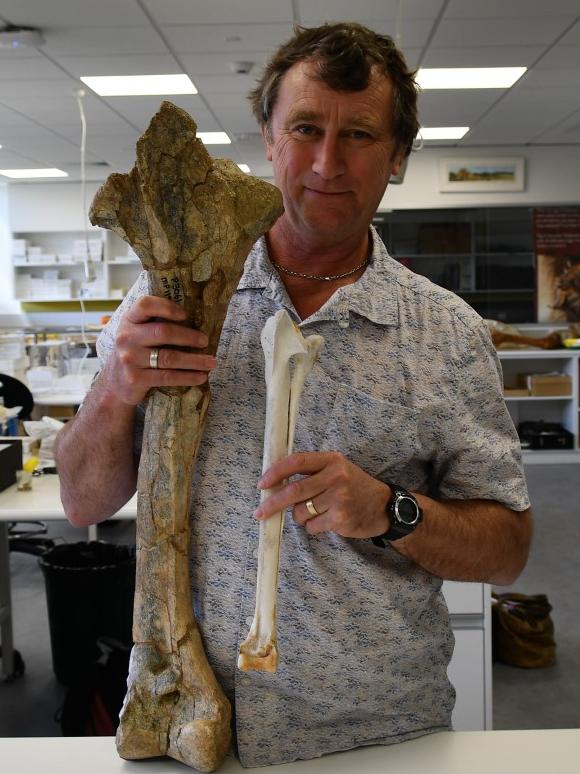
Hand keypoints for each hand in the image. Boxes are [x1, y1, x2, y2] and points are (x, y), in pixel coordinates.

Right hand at [101, 295, 216, 404]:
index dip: (167, 307)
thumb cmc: (135, 353)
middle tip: (205, 341)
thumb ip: (154, 323)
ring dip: (195, 360)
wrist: (114, 384)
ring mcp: (130, 359)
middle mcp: (126, 337)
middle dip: (189, 336)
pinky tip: (201, 377)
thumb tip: (195, 318)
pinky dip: (188, 377)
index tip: (185, 314)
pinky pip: (167, 377)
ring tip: (211, 362)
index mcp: (129, 320)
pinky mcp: (136, 378)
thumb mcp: (136, 333)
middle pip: (163, 332)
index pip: (145, 305)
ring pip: (169, 357)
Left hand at [255, 451, 390, 537]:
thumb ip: (312, 472)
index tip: (262, 484)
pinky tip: (328, 520)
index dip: (276, 473)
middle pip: (294, 491)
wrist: (384, 506)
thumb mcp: (338, 469)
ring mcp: (339, 498)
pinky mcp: (340, 518)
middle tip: (260, 512)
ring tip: (316, 512)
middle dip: (273, 503)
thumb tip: (275, 483)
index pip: (297, 462)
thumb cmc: (355, 487)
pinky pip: (312, 526)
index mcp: (332, 460)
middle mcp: (336, 476)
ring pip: (301, 512)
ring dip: (300, 516)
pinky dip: (313, 526)